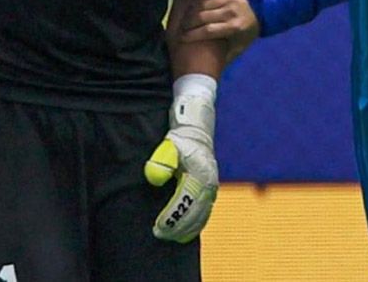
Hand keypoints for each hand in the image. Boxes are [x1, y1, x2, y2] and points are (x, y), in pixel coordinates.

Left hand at [143, 89, 217, 242]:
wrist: (197, 130)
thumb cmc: (180, 138)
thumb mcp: (169, 144)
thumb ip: (162, 159)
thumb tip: (155, 178)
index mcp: (200, 174)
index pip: (186, 202)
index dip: (172, 217)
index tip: (158, 226)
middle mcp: (210, 184)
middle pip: (195, 214)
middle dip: (178, 227)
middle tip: (159, 234)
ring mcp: (212, 189)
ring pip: (202, 216)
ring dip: (186, 229)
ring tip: (169, 237)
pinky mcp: (211, 192)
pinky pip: (204, 214)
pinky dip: (194, 225)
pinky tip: (183, 233)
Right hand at [177, 0, 259, 60]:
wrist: (261, 10)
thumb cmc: (246, 32)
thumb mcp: (239, 47)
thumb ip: (224, 57)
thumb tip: (207, 72)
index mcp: (235, 26)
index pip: (208, 30)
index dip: (192, 35)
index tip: (182, 39)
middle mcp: (232, 10)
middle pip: (202, 16)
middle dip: (188, 23)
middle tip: (180, 29)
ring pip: (203, 3)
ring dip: (191, 11)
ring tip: (184, 19)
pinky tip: (193, 5)